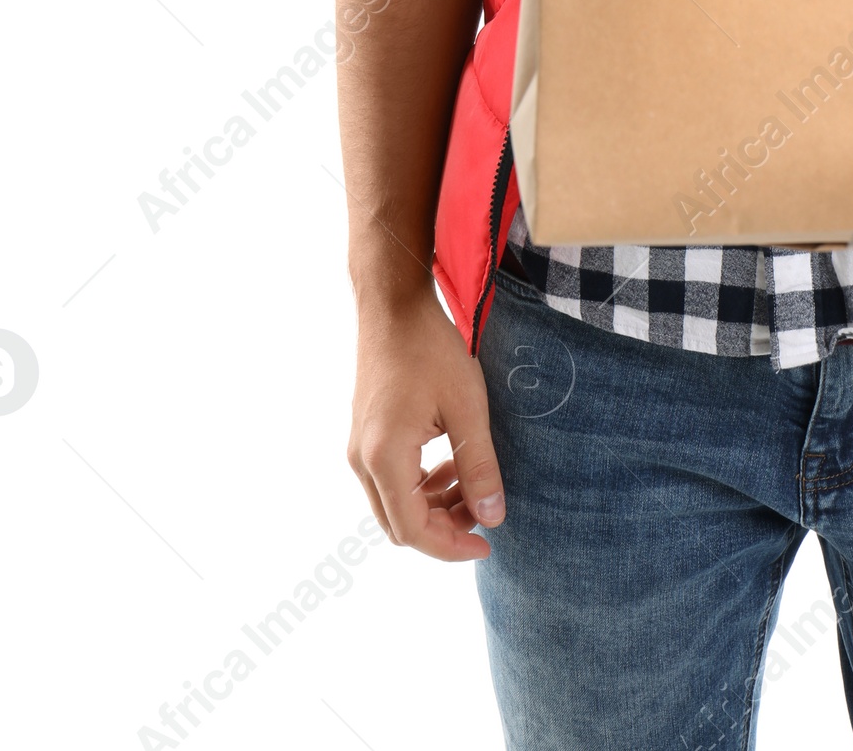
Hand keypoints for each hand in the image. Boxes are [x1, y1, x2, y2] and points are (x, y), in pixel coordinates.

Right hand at [348, 288, 504, 561]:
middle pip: (399, 524)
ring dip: (434, 506)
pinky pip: (391, 479)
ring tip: (475, 483)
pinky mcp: (365, 434)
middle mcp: (362, 460)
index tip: (488, 543)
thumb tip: (493, 517)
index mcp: (384, 457)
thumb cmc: (431, 350)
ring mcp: (359, 447)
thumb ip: (479, 466)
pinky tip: (452, 462)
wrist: (394, 305)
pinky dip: (421, 484)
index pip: (413, 530)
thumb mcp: (467, 408)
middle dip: (444, 528)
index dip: (451, 547)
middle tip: (485, 512)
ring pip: (395, 503)